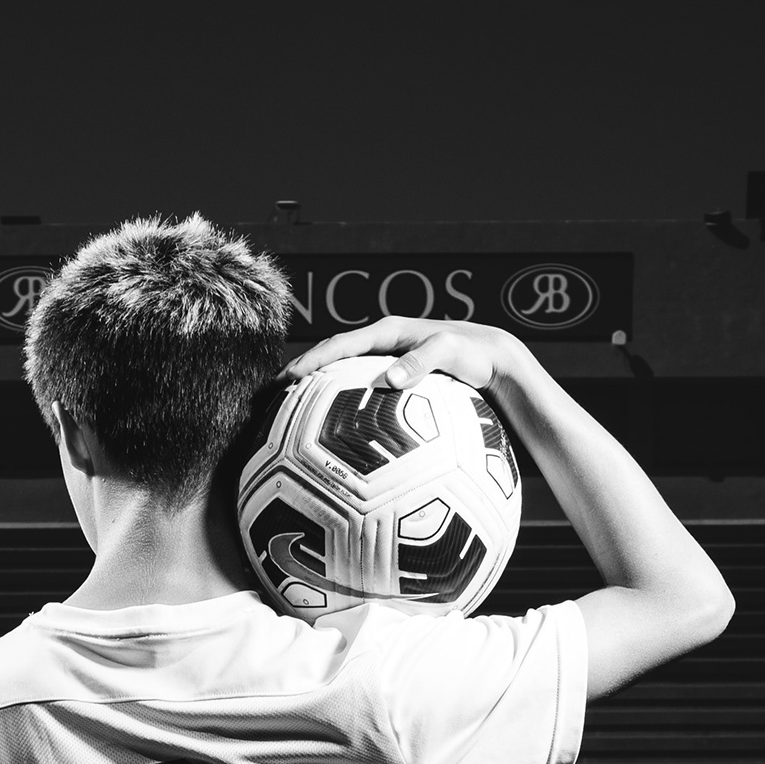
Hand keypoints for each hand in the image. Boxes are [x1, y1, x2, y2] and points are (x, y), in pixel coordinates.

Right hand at [285, 315, 533, 394]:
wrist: (492, 359)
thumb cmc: (472, 356)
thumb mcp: (450, 354)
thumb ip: (422, 362)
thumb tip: (390, 379)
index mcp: (387, 333)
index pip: (340, 345)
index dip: (312, 361)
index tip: (287, 378)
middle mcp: (381, 345)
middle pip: (331, 358)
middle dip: (300, 374)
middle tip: (271, 395)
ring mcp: (385, 362)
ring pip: (341, 376)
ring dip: (315, 391)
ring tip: (288, 412)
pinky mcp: (392, 380)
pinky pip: (358, 391)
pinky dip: (339, 404)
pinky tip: (329, 430)